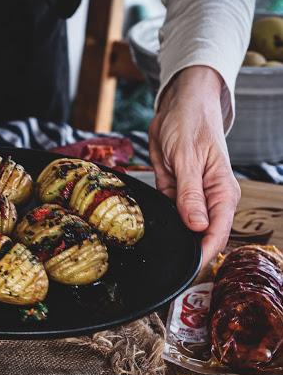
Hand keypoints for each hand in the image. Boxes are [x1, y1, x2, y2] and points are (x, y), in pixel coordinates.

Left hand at [149, 66, 240, 265]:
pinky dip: (163, 223)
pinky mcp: (177, 196)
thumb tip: (197, 226)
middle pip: (203, 237)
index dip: (204, 253)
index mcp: (222, 192)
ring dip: (173, 239)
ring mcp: (193, 199)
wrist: (179, 106)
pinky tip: (152, 232)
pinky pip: (170, 217)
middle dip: (188, 252)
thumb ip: (190, 193)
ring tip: (157, 254)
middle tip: (166, 267)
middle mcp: (210, 200)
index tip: (188, 269)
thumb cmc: (190, 123)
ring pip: (185, 229)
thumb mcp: (187, 157)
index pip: (218, 232)